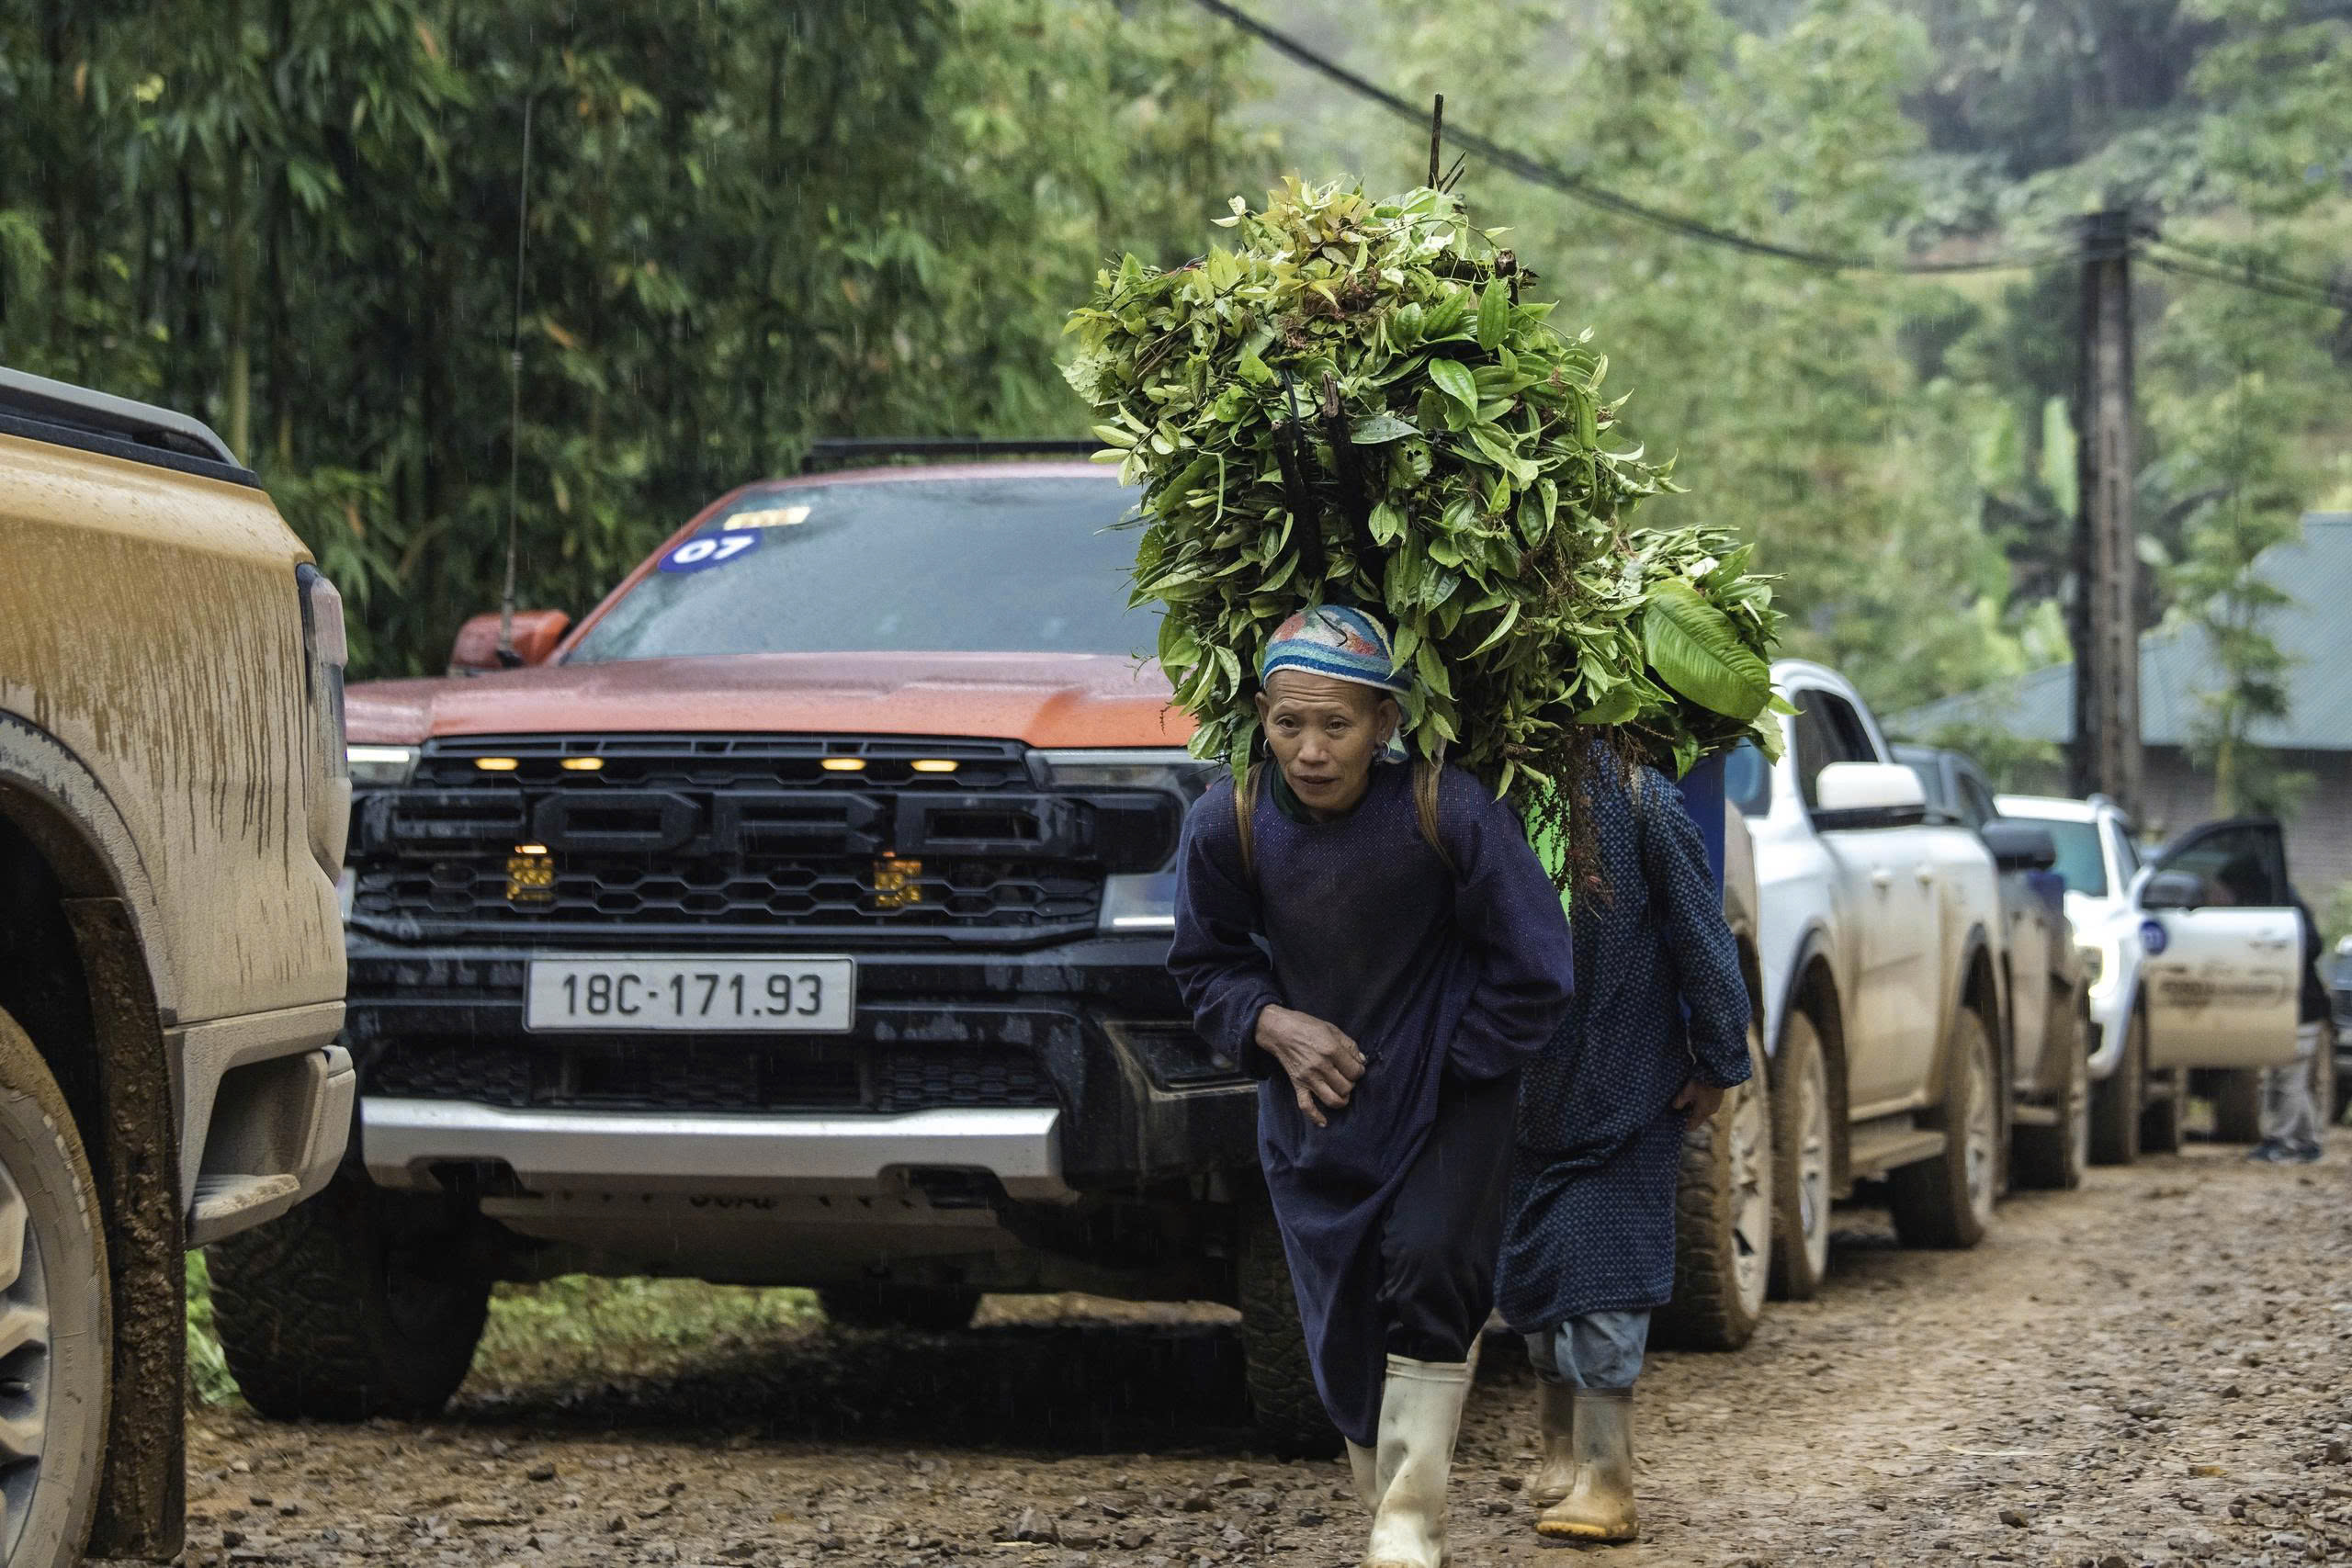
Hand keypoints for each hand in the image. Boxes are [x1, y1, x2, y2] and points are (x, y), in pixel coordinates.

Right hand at [1255, 1004, 1366, 1127]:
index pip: (1355, 1071)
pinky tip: (1324, 1122)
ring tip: (1342, 1093)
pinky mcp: (1298, 1085)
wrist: (1279, 1031)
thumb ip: (1349, 1045)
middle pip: (1346, 1087)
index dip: (1359, 1071)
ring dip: (1341, 1100)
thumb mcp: (1332, 1029)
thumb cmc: (1306, 1026)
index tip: (1356, 1068)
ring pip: (1332, 1100)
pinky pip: (1306, 1106)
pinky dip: (1316, 1117)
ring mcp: (1308, 1078)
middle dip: (1351, 1084)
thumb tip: (1362, 1061)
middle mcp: (1321, 1066)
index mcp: (1331, 1050)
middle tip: (1347, 1077)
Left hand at [1672, 1077, 1726, 1122]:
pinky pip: (1707, 1105)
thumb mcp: (1687, 1092)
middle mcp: (1710, 1111)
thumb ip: (1679, 1102)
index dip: (1683, 1124)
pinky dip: (1700, 1102)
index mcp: (1702, 1113)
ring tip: (1686, 1098)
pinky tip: (1695, 1093)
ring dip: (1694, 1107)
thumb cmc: (1701, 1083)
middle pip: (1696, 1118)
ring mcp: (1715, 1105)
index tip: (1675, 1118)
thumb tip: (1675, 1107)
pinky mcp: (1718, 1098)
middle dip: (1687, 1114)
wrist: (1717, 1072)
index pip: (1692, 1126)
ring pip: (1702, 1111)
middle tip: (1678, 1106)